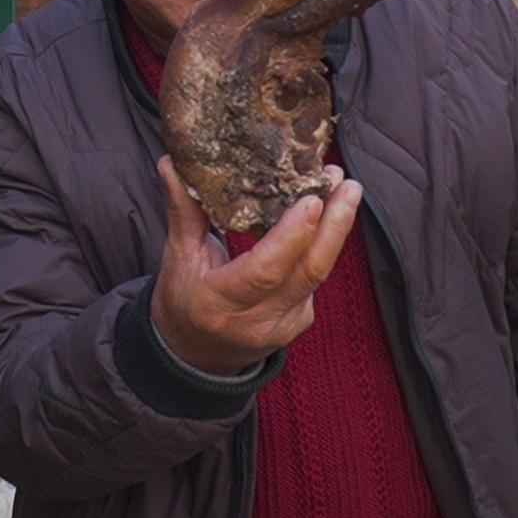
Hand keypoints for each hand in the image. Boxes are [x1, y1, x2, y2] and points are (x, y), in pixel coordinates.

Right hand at [149, 157, 361, 376]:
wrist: (196, 354)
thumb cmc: (183, 299)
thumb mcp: (177, 257)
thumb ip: (183, 210)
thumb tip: (171, 162)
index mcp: (218, 304)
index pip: (264, 273)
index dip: (290, 237)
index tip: (310, 200)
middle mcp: (256, 321)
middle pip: (308, 273)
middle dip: (334, 225)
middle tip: (346, 185)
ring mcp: (284, 325)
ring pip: (319, 274)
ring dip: (336, 229)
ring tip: (345, 188)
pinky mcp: (300, 321)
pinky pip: (317, 278)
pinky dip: (325, 243)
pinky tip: (331, 212)